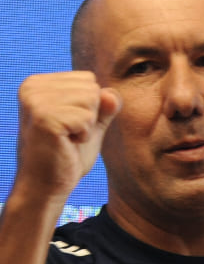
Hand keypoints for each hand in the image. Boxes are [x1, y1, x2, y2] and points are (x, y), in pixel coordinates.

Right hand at [15, 71, 121, 201]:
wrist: (46, 184)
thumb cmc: (68, 154)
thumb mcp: (91, 124)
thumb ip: (105, 105)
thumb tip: (111, 93)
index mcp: (38, 83)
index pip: (88, 79)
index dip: (89, 107)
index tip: (68, 124)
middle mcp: (32, 86)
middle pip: (91, 88)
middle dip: (89, 116)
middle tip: (68, 133)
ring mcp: (35, 101)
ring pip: (91, 100)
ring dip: (87, 126)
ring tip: (66, 138)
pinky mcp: (44, 117)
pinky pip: (88, 118)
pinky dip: (84, 135)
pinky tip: (65, 144)